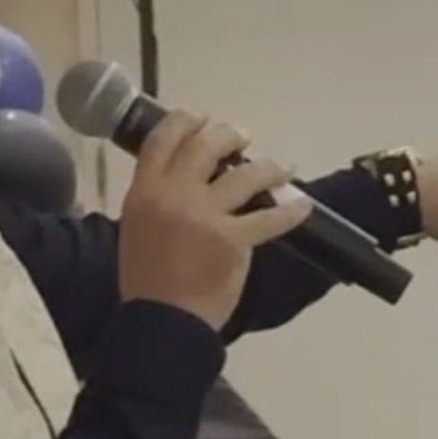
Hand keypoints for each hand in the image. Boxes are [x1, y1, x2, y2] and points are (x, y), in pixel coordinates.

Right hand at [117, 110, 314, 329]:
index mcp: (144, 192)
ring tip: (281, 167)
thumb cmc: (144, 281)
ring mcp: (206, 215)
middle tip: (243, 137)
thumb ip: (154, 200)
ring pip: (245, 175)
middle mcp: (174, 194)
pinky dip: (291, 209)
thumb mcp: (135, 229)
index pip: (163, 140)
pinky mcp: (234, 239)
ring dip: (268, 167)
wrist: (161, 321)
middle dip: (228, 135)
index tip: (201, 117)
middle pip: (206, 147)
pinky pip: (270, 217)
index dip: (185, 121)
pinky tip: (302, 206)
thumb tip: (180, 182)